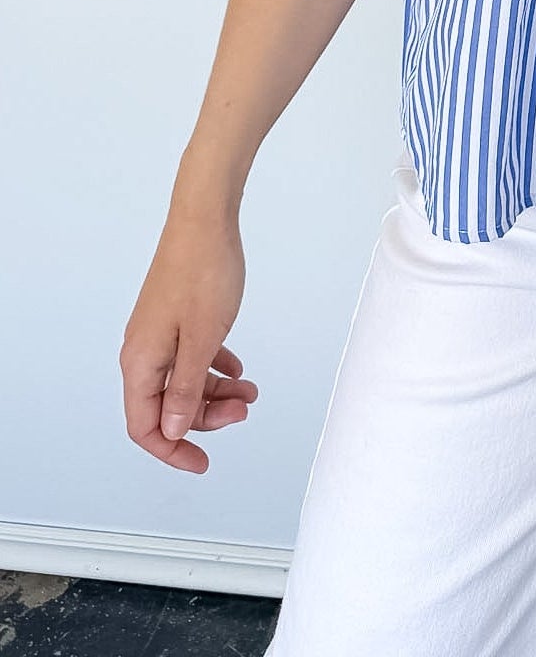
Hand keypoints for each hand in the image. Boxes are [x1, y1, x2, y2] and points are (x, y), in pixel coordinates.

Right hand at [121, 203, 258, 473]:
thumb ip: (185, 389)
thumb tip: (172, 429)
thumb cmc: (203, 272)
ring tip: (250, 393)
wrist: (205, 219)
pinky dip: (213, 366)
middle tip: (244, 411)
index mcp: (140, 361)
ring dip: (214, 393)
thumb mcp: (201, 339)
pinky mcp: (174, 317)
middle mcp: (143, 350)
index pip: (145, 426)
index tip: (201, 462)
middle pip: (168, 406)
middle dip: (206, 417)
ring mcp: (159, 333)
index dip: (172, 449)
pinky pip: (190, 355)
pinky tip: (237, 369)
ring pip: (183, 380)